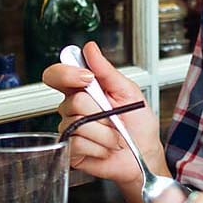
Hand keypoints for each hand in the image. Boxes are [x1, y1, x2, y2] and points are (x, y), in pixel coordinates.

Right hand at [42, 42, 164, 189]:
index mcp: (83, 89)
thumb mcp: (128, 91)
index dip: (67, 73)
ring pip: (79, 124)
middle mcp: (72, 108)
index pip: (57, 75)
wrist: (144, 153)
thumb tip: (90, 49)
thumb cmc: (138, 122)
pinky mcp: (71, 151)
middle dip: (101, 111)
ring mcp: (70, 130)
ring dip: (105, 132)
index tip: (88, 77)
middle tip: (115, 117)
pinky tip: (106, 148)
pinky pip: (78, 144)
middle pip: (73, 101)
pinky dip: (99, 147)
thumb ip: (106, 70)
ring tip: (114, 135)